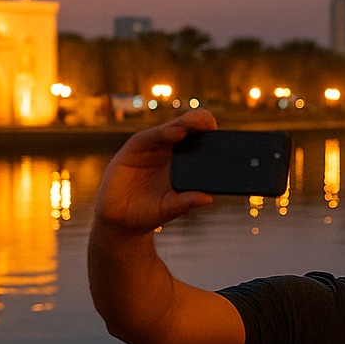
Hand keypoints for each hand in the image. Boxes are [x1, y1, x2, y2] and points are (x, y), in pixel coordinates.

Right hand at [94, 108, 217, 233]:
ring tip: (196, 123)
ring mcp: (153, 146)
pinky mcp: (136, 147)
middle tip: (211, 125)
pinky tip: (175, 133)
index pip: (200, 143)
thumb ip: (186, 202)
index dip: (211, 137)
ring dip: (184, 124)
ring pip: (171, 128)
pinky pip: (151, 136)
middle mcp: (169, 150)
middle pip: (188, 130)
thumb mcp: (170, 208)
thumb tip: (208, 198)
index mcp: (183, 163)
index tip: (224, 137)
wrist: (121, 220)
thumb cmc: (148, 212)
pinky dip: (163, 132)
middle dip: (200, 123)